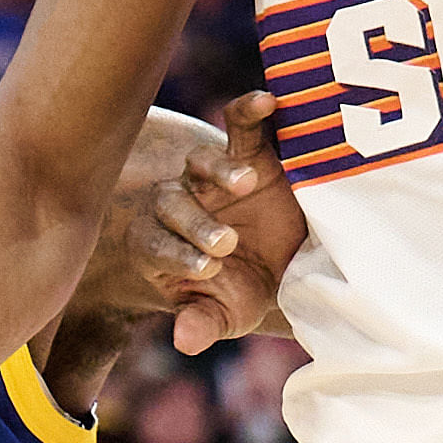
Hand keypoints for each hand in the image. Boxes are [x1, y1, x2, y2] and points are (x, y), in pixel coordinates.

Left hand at [149, 91, 300, 352]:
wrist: (288, 266)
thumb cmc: (245, 291)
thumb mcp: (228, 315)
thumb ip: (203, 323)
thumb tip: (184, 340)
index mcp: (162, 245)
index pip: (154, 244)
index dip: (175, 255)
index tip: (206, 270)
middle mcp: (179, 203)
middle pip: (172, 204)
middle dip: (196, 223)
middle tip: (226, 243)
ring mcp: (211, 176)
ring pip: (201, 164)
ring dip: (219, 171)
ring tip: (246, 183)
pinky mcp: (248, 152)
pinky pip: (240, 127)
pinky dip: (250, 111)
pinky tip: (268, 101)